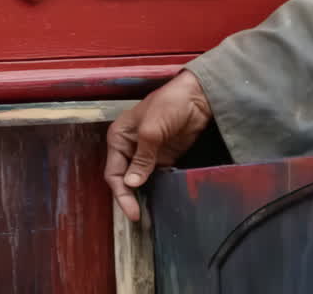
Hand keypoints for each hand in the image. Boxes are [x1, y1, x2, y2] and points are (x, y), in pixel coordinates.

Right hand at [105, 69, 212, 221]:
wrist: (198, 96)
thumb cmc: (170, 104)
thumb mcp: (152, 129)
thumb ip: (142, 157)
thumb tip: (132, 183)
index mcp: (119, 137)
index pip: (113, 172)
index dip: (121, 193)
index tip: (132, 210)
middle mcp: (130, 147)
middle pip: (124, 179)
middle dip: (130, 198)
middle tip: (140, 217)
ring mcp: (147, 154)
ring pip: (140, 181)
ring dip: (143, 196)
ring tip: (149, 215)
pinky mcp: (164, 158)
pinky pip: (157, 178)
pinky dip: (157, 189)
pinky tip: (161, 201)